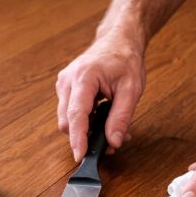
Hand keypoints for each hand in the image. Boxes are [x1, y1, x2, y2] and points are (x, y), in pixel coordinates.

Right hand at [56, 31, 144, 160]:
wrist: (118, 40)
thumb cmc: (125, 59)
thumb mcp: (131, 89)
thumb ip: (121, 117)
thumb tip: (113, 142)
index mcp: (84, 77)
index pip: (76, 114)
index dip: (77, 138)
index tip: (79, 156)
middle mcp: (68, 81)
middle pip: (67, 122)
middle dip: (86, 136)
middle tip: (111, 141)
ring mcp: (64, 84)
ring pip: (67, 120)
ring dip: (87, 129)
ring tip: (109, 125)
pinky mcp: (65, 89)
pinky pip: (70, 113)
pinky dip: (85, 121)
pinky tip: (101, 116)